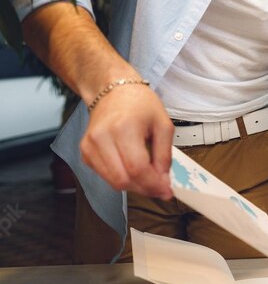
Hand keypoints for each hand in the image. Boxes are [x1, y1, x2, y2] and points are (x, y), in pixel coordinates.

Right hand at [80, 84, 173, 198]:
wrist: (114, 91)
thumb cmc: (139, 104)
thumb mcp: (163, 124)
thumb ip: (165, 154)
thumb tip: (163, 180)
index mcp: (123, 128)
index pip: (137, 168)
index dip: (153, 184)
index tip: (166, 192)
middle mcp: (102, 138)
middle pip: (123, 179)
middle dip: (144, 188)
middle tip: (160, 188)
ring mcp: (89, 146)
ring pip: (112, 182)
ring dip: (133, 186)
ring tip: (148, 177)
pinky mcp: (85, 152)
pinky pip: (104, 176)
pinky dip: (121, 178)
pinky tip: (132, 169)